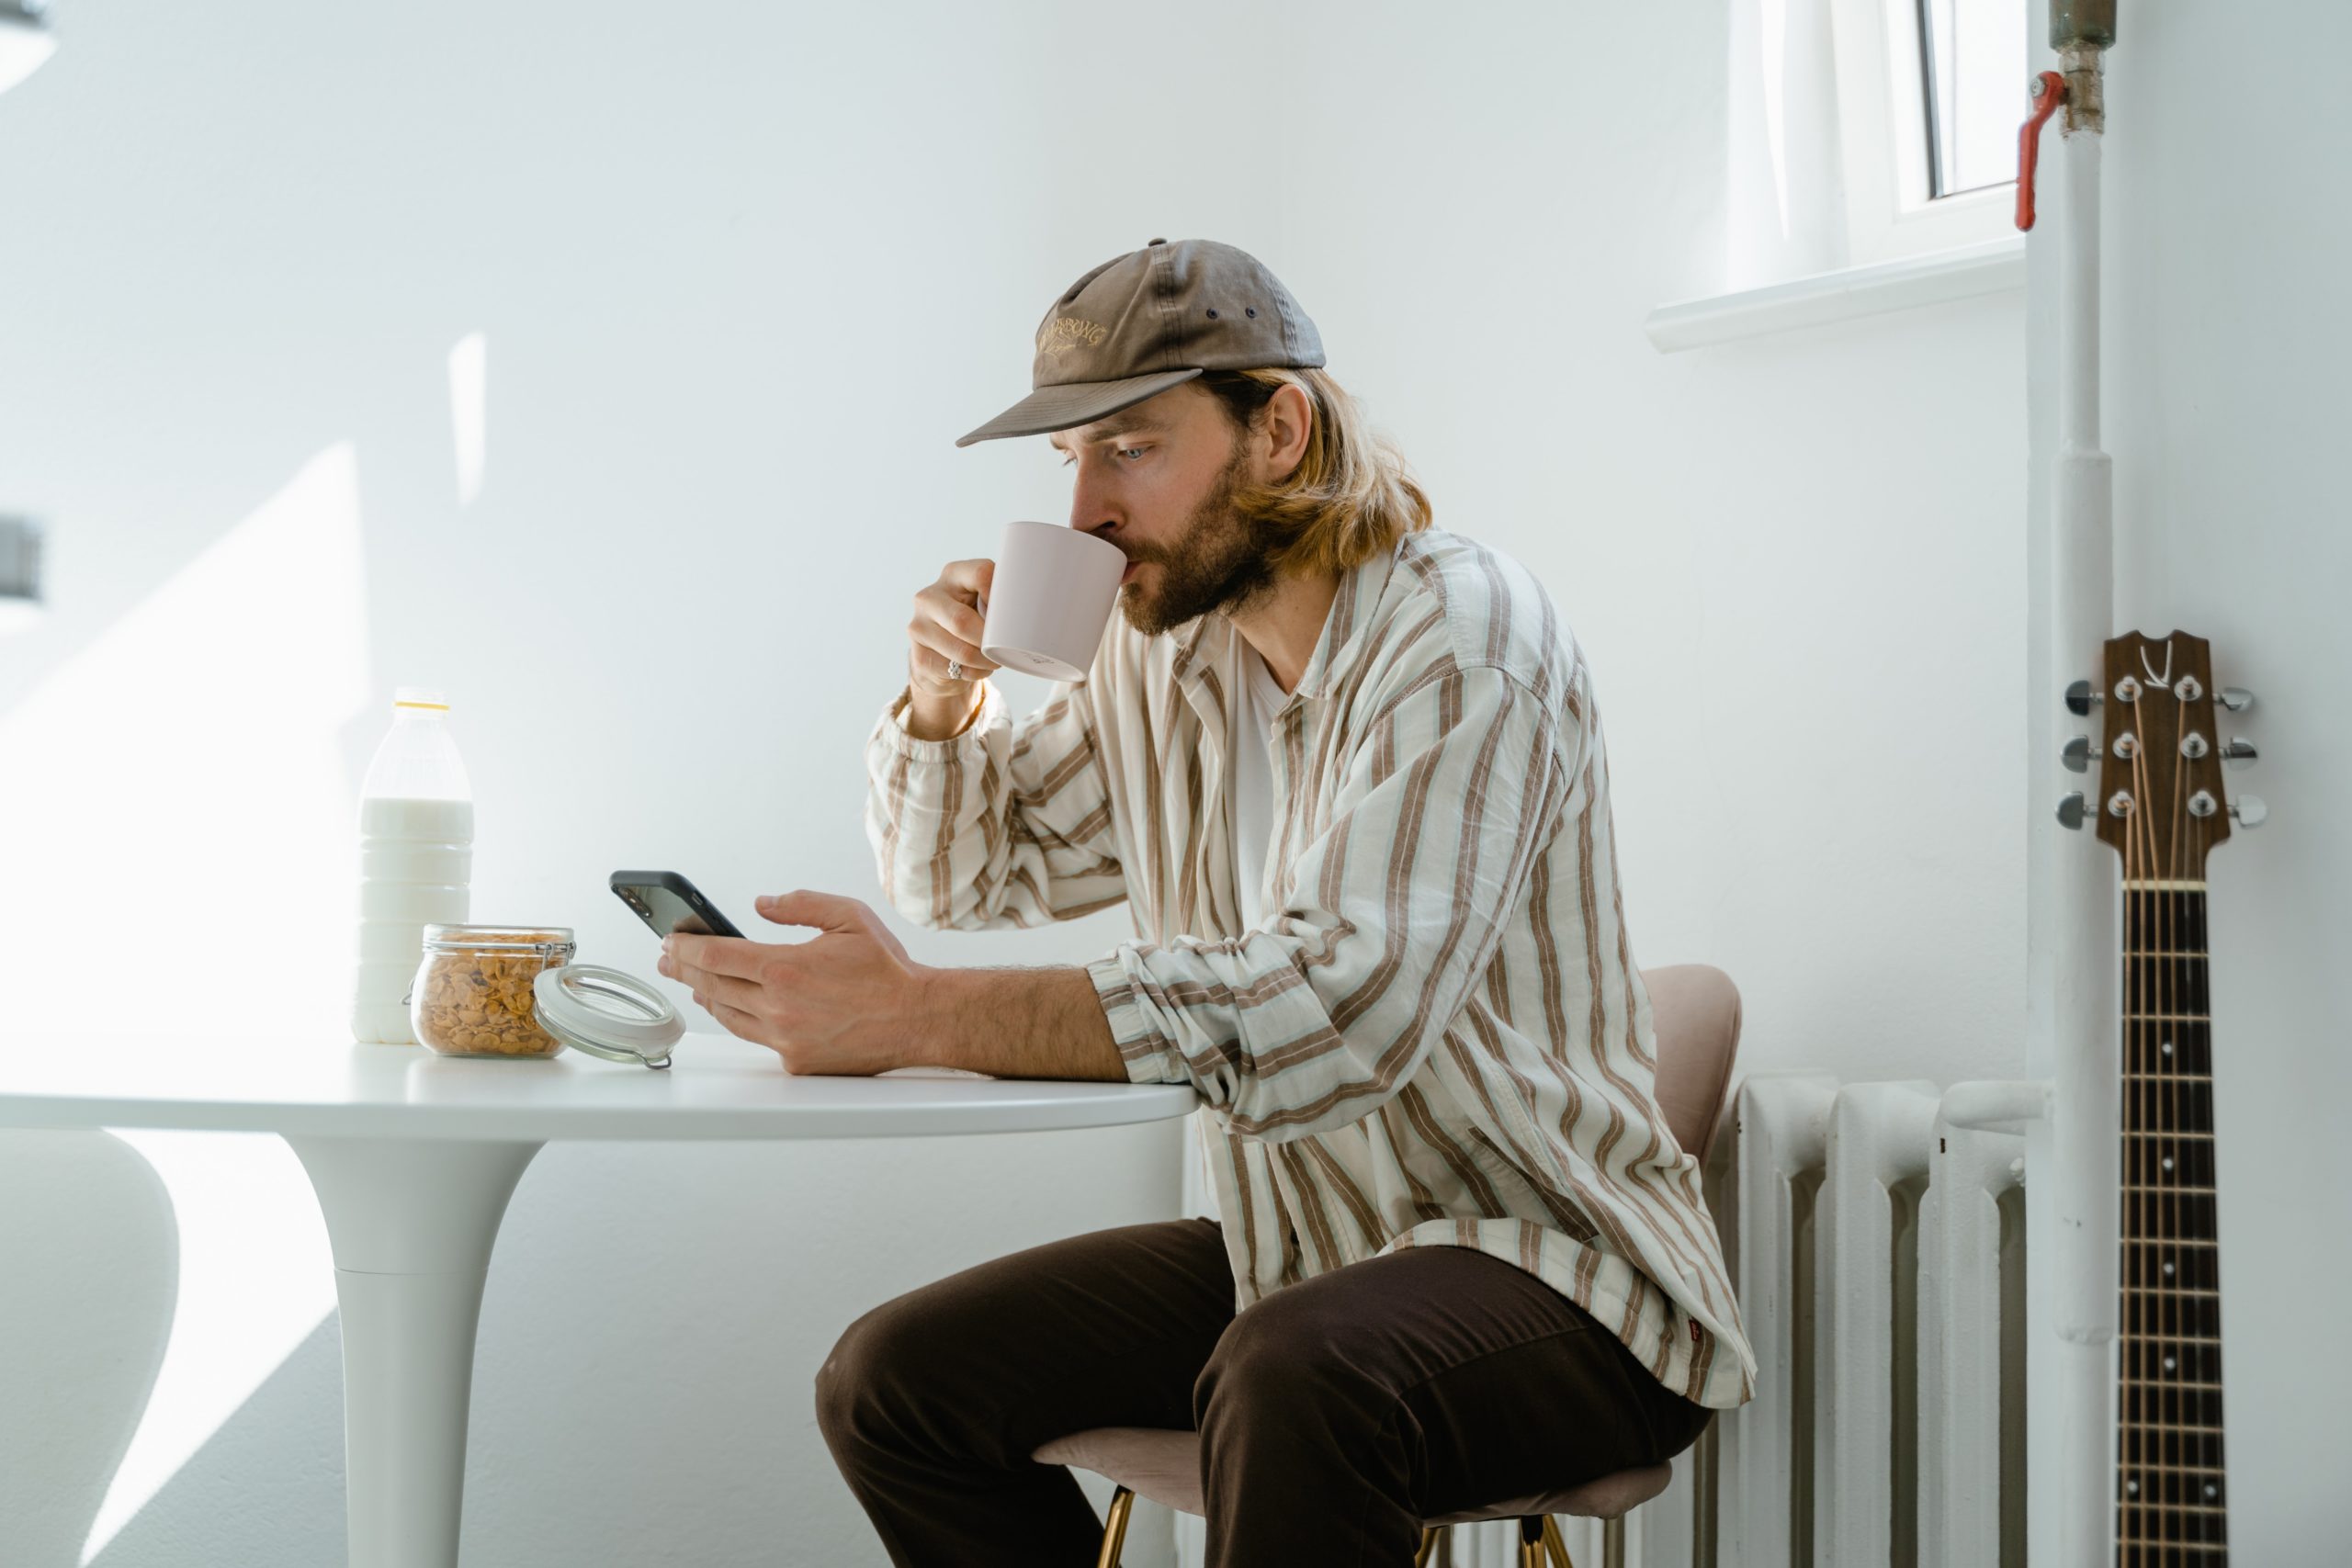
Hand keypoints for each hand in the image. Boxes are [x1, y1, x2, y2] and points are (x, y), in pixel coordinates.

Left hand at [656, 890, 923, 1073]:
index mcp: (785, 968)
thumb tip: (762, 904)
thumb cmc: (888, 971)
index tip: (670, 940)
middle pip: (712, 986)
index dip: (685, 947)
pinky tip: (733, 1010)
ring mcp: (784, 1038)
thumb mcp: (848, 917)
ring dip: (705, 996)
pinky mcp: (795, 1060)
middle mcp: (778, 1006)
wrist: (917, 1019)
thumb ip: (800, 905)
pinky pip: (754, 1038)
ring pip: (727, 1015)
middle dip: (684, 969)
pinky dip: (739, 1020)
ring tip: (694, 983)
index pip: (715, 956)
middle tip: (668, 959)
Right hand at [905, 558, 997, 736]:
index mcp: (953, 574)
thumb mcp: (986, 602)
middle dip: (988, 640)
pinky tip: (977, 668)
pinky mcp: (918, 656)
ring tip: (994, 661)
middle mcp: (929, 597)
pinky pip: (952, 669)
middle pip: (963, 621)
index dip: (1000, 595)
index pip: (980, 574)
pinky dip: (973, 673)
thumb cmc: (975, 620)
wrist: (942, 652)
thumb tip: (1044, 604)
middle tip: (1004, 648)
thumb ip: (1004, 596)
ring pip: (960, 650)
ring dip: (984, 661)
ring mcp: (918, 626)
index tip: (1013, 612)